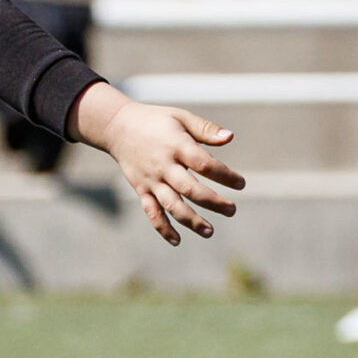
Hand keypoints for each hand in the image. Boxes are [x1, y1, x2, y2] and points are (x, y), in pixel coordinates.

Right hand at [69, 83, 244, 245]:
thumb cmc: (156, 121)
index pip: (204, 164)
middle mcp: (163, 165)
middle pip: (190, 189)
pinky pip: (151, 212)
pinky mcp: (141, 189)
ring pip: (171, 205)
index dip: (224, 175)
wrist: (117, 126)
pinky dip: (162, 228)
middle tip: (232, 210)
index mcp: (176, 145)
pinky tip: (177, 240)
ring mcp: (151, 180)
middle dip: (212, 202)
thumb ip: (205, 129)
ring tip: (209, 232)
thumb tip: (230, 138)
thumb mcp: (181, 117)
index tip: (240, 184)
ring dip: (191, 220)